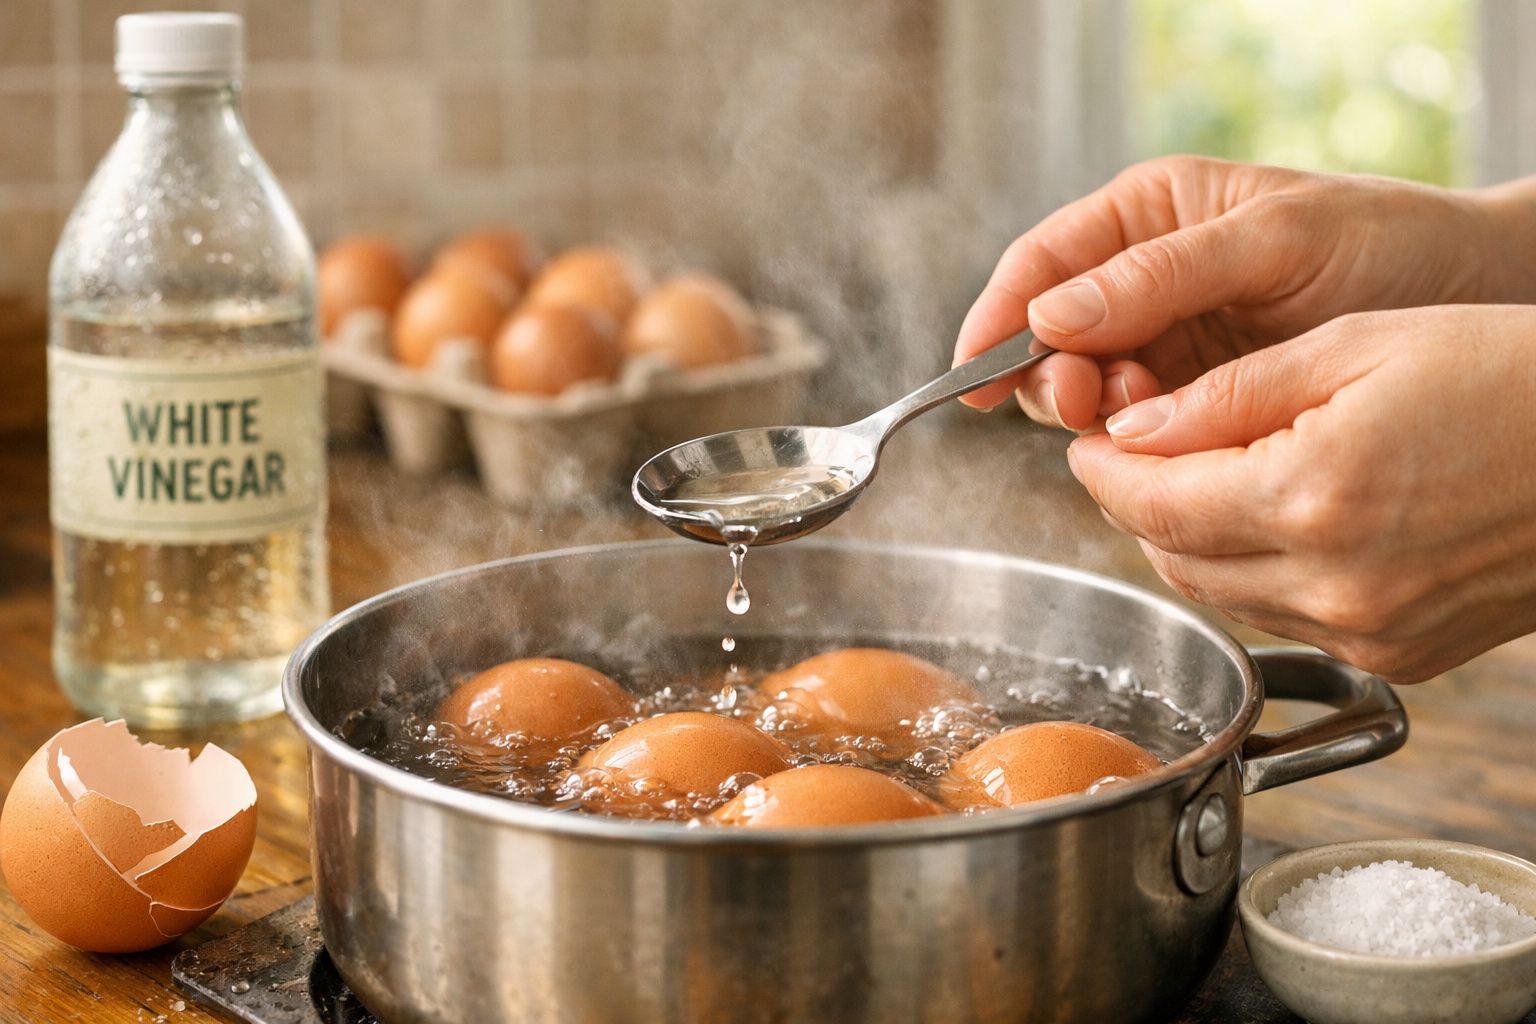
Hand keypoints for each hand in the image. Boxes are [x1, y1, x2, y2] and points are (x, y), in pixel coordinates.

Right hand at [954, 156, 1524, 428]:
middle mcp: (1142, 282)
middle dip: (1054, 376)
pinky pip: (1139, 429)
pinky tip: (1175, 438)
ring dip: (1100, 414)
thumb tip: (1051, 316)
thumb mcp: (1275, 240)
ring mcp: (1168, 344)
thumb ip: (1161, 276)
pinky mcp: (1197, 400)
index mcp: (1146, 217)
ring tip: (1153, 411)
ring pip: (1088, 391)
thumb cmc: (1387, 242)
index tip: (971, 377)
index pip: (1041, 266)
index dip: (996, 321)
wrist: (1475, 300)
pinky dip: (1141, 445)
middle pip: (1049, 338)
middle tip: (1089, 402)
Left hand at [1065, 305, 1535, 682]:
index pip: (1148, 502)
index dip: (1102, 468)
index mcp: (1310, 497)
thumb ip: (1226, 396)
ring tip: (1197, 477)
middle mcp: (1332, 584)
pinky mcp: (1399, 655)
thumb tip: (1131, 430)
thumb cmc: (1509, 375)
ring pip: (1217, 595)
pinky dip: (1251, 574)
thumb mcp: (1355, 349)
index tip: (1089, 438)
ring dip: (1186, 541)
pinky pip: (1281, 618)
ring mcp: (1368, 630)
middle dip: (1136, 503)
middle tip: (1136, 451)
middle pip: (1170, 556)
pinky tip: (1269, 521)